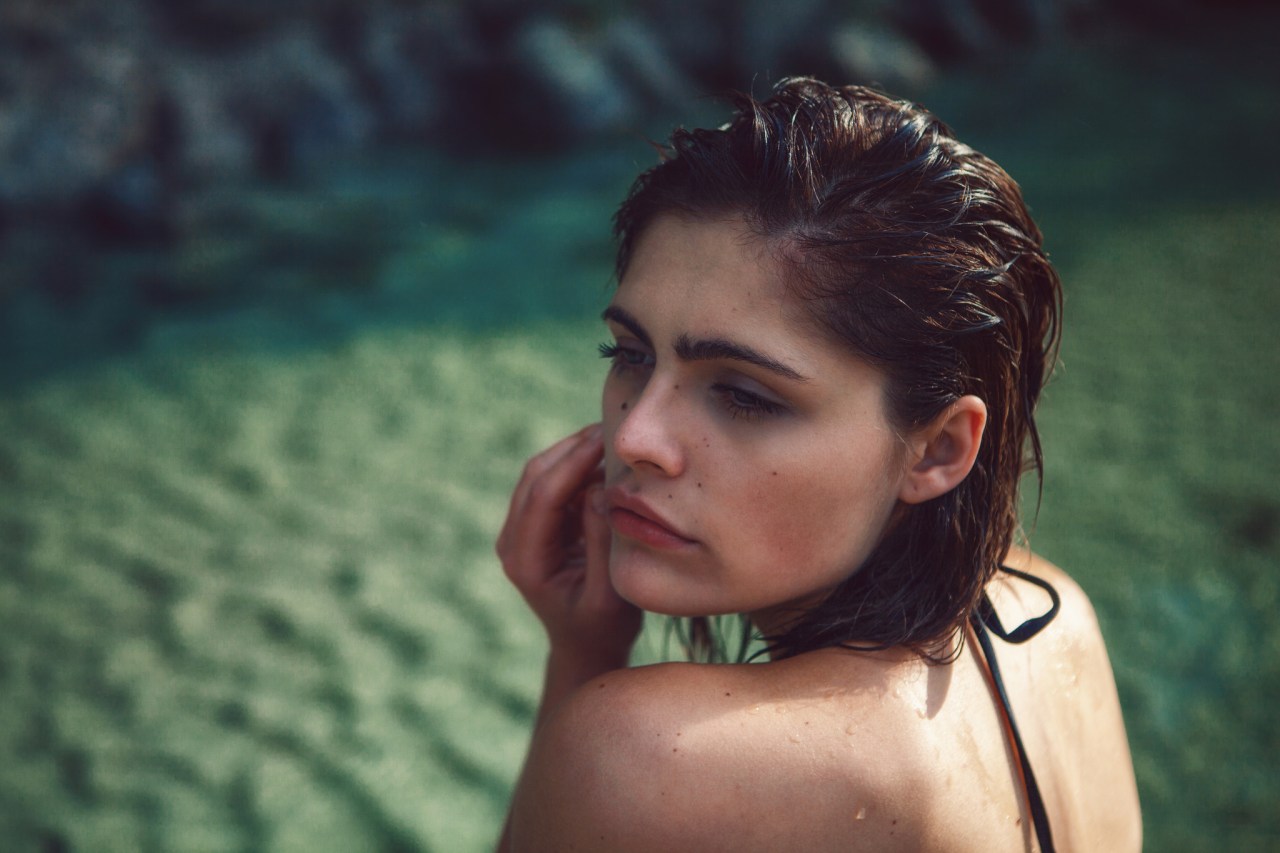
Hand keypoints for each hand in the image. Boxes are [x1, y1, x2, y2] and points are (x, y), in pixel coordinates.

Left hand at [497, 424, 641, 667]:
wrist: (585, 647)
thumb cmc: (602, 629)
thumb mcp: (609, 596)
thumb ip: (601, 544)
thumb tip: (601, 490)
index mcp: (525, 560)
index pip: (543, 496)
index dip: (574, 462)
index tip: (607, 437)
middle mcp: (514, 541)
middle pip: (536, 475)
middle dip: (574, 447)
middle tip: (614, 426)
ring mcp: (523, 530)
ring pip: (543, 472)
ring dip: (576, 451)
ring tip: (615, 436)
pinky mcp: (540, 524)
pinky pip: (556, 482)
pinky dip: (581, 466)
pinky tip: (611, 457)